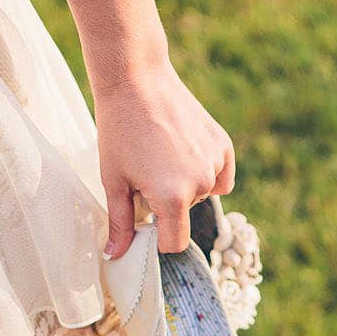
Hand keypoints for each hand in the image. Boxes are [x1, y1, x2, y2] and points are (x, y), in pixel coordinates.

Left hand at [95, 62, 235, 257]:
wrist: (136, 80)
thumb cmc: (118, 130)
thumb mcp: (113, 181)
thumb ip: (120, 222)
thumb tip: (115, 256)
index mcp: (172, 198)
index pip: (174, 242)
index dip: (157, 238)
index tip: (146, 221)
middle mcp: (201, 184)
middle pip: (185, 215)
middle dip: (167, 204)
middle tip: (146, 171)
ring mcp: (215, 163)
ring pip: (202, 194)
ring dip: (185, 185)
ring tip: (162, 155)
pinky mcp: (223, 146)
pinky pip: (220, 176)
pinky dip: (205, 172)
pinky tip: (184, 152)